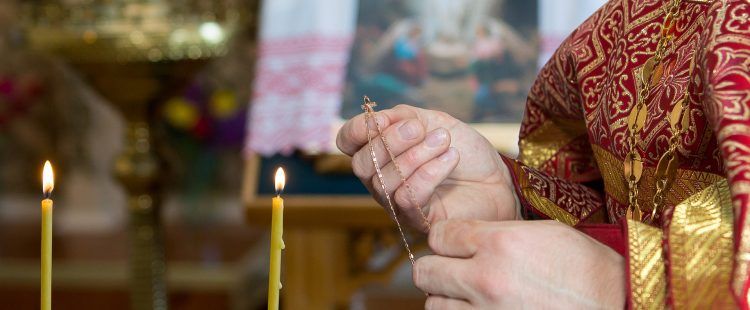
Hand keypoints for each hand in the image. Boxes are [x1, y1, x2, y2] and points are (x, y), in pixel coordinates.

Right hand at [337, 104, 519, 229]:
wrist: (498, 179)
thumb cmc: (465, 151)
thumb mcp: (433, 121)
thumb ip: (402, 117)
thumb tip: (376, 118)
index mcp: (381, 152)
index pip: (348, 143)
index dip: (357, 130)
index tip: (384, 118)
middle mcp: (382, 179)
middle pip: (362, 164)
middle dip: (389, 141)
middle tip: (419, 129)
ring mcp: (396, 202)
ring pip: (384, 181)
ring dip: (415, 156)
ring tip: (443, 141)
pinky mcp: (416, 220)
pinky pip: (407, 196)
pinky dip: (429, 172)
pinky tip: (450, 158)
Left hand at [413, 220, 625, 308]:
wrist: (616, 304)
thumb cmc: (585, 268)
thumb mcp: (542, 233)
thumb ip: (495, 233)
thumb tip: (464, 239)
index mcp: (499, 242)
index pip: (438, 235)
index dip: (445, 238)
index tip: (453, 243)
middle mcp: (486, 278)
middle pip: (425, 271)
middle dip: (437, 268)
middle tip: (453, 269)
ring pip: (434, 304)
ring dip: (447, 298)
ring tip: (470, 295)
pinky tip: (480, 309)